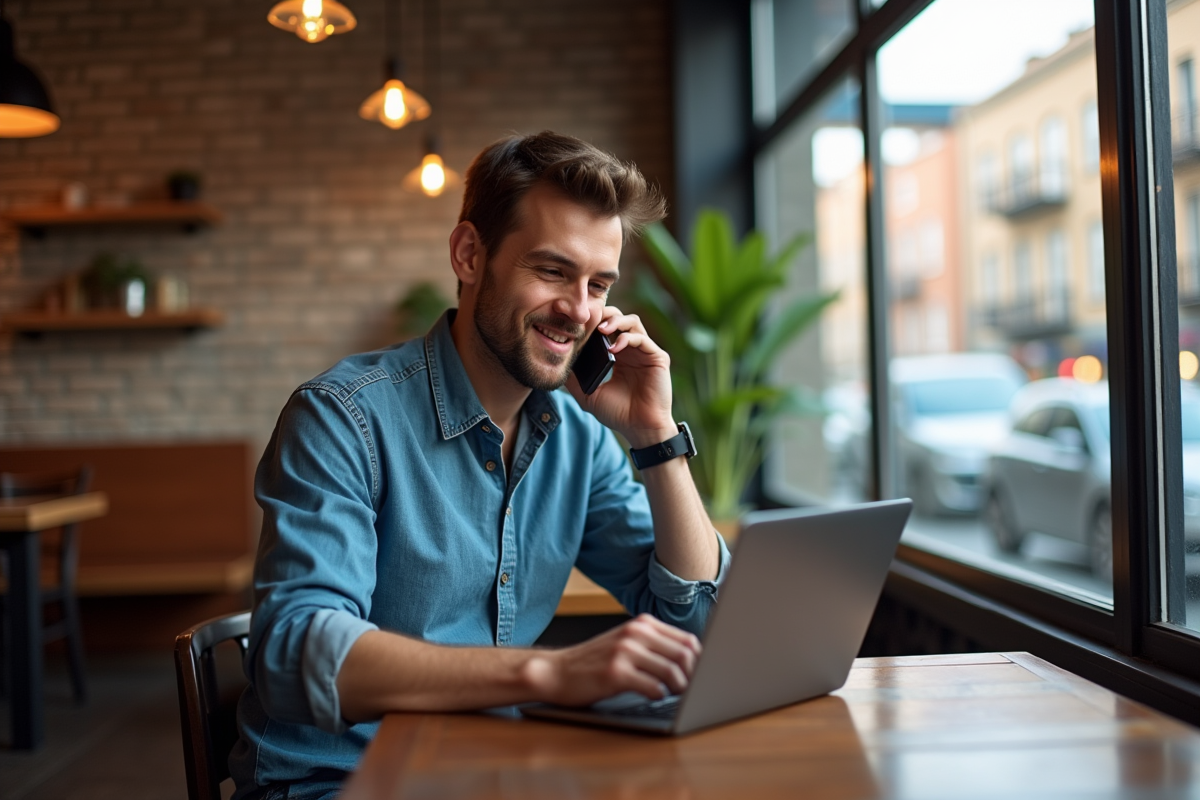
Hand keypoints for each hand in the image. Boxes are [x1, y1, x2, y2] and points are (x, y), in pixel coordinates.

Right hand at [521, 614, 701, 705]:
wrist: (557, 671)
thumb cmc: (595, 662)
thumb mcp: (626, 643)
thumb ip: (655, 646)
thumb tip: (693, 661)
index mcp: (642, 624)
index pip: (687, 640)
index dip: (700, 661)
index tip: (699, 676)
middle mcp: (635, 633)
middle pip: (685, 654)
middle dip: (694, 676)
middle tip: (691, 690)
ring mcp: (625, 652)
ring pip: (672, 671)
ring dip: (680, 689)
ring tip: (675, 696)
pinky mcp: (615, 673)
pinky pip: (653, 687)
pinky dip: (660, 696)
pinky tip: (654, 697)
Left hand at [566, 306, 675, 447]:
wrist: (639, 429)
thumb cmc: (617, 414)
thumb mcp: (589, 394)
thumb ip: (575, 378)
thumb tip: (557, 363)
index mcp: (618, 355)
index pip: (606, 328)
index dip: (593, 322)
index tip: (577, 323)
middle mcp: (632, 350)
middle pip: (619, 318)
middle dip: (604, 314)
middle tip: (589, 319)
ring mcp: (646, 352)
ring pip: (632, 322)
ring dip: (616, 321)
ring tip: (601, 330)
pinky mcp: (657, 357)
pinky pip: (642, 338)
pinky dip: (626, 338)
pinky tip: (613, 348)